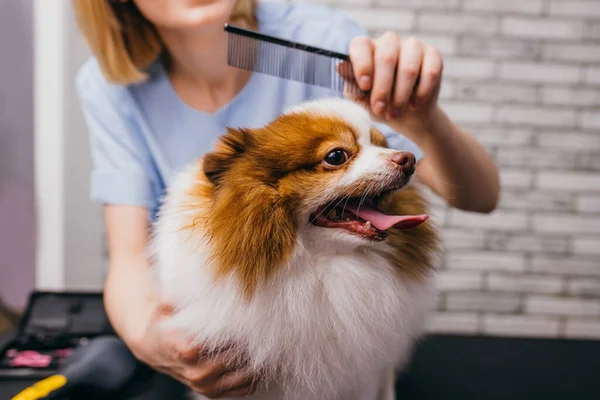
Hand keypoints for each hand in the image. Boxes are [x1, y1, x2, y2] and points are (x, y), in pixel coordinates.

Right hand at [129, 302, 257, 397]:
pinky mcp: (213, 393)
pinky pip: (244, 388)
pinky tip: (257, 357)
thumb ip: (182, 293)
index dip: (238, 328)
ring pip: (244, 375)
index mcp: (186, 350)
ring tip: (265, 339)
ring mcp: (205, 386)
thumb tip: (203, 276)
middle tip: (264, 323)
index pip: (222, 341)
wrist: (154, 349)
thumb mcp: (167, 305)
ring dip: (257, 358)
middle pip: (237, 357)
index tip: (249, 315)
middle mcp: (196, 373)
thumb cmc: (165, 323)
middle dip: (250, 341)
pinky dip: (254, 375)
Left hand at [340, 32, 443, 130]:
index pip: (360, 45)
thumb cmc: (378, 104)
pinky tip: (414, 105)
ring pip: (408, 67)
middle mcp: (389, 43)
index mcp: (367, 49)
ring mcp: (412, 47)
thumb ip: (351, 84)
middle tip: (380, 109)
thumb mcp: (359, 99)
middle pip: (386, 56)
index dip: (362, 64)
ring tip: (395, 113)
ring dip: (401, 95)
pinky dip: (421, 93)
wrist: (405, 116)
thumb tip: (340, 67)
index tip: (365, 86)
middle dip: (382, 88)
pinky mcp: (433, 56)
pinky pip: (430, 72)